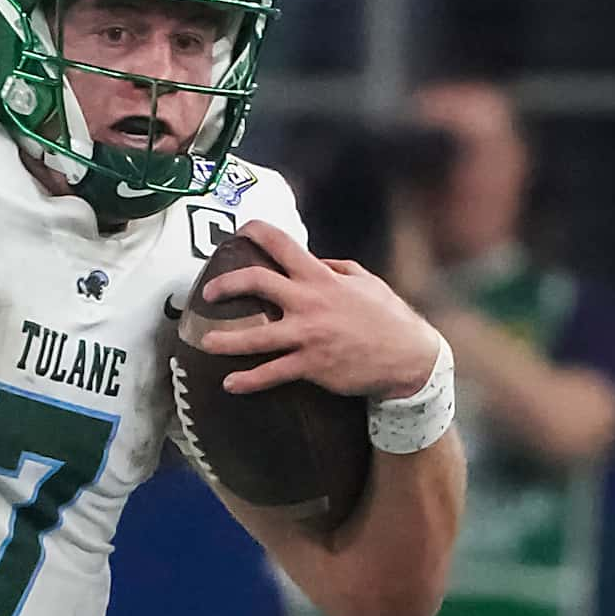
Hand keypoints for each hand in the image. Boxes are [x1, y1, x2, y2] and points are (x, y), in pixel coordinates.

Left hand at [196, 220, 444, 399]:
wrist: (410, 358)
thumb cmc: (387, 317)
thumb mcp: (366, 281)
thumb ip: (336, 267)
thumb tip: (314, 258)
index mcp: (322, 278)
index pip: (283, 245)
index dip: (257, 232)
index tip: (240, 231)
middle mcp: (309, 302)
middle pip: (256, 283)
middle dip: (225, 284)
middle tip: (207, 293)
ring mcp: (308, 335)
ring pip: (255, 336)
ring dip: (225, 340)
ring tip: (205, 342)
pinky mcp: (311, 365)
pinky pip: (273, 373)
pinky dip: (248, 380)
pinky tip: (230, 384)